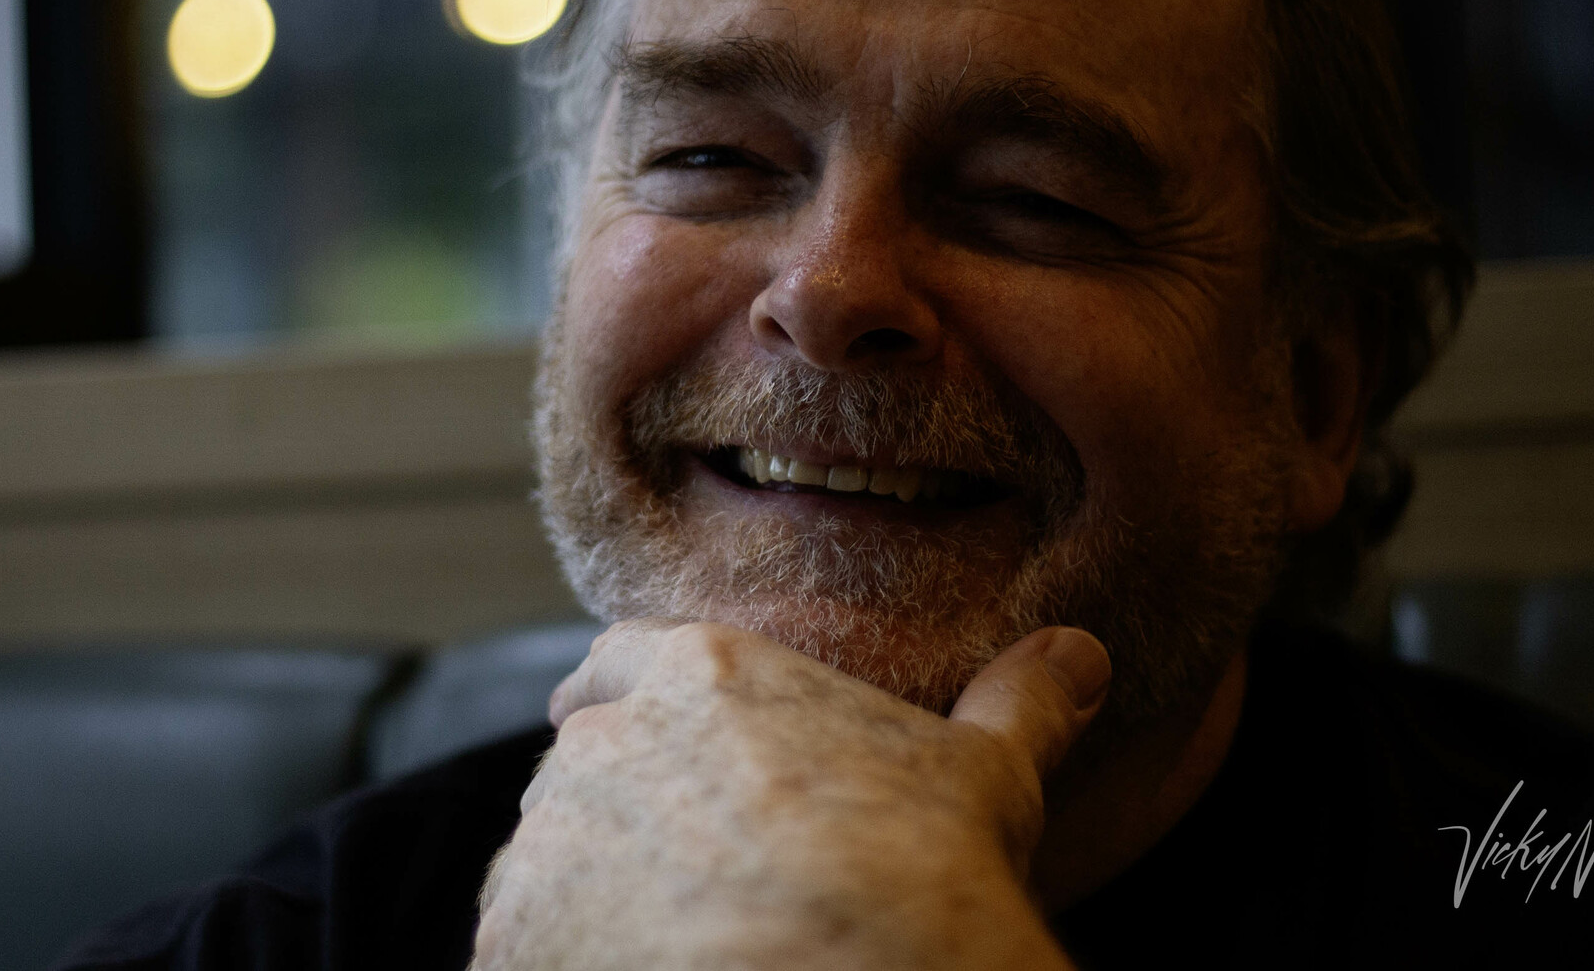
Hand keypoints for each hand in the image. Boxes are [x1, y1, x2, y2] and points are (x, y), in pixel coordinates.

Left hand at [470, 619, 1109, 969]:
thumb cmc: (928, 871)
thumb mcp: (986, 774)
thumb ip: (1019, 702)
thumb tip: (1080, 653)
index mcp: (700, 674)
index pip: (622, 660)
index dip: (625, 696)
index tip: (630, 727)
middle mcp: (605, 740)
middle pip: (582, 763)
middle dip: (614, 806)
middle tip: (671, 865)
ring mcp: (549, 842)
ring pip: (544, 857)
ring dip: (580, 888)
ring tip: (659, 938)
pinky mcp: (512, 940)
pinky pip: (517, 945)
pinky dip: (558, 958)